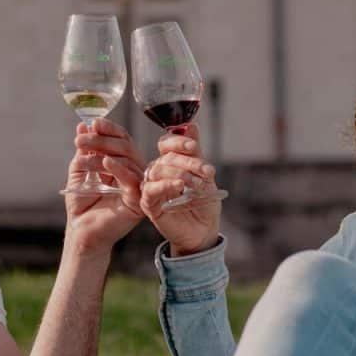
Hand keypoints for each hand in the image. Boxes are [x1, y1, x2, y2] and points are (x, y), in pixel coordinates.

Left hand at [64, 119, 145, 258]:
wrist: (80, 231)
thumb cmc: (82, 205)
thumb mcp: (80, 170)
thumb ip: (84, 150)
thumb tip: (83, 125)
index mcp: (123, 164)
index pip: (122, 139)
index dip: (109, 129)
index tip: (93, 123)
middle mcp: (133, 173)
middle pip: (126, 146)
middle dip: (102, 139)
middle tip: (80, 140)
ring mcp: (137, 186)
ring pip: (127, 159)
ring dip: (102, 152)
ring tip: (81, 155)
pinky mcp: (138, 201)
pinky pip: (132, 180)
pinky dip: (119, 168)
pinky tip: (105, 162)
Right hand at [140, 124, 220, 256]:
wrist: (204, 230)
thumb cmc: (203, 202)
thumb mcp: (203, 174)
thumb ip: (195, 151)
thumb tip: (191, 125)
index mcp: (169, 162)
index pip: (166, 143)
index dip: (179, 141)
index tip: (194, 147)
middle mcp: (158, 172)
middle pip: (166, 157)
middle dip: (189, 162)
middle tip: (207, 172)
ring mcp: (151, 187)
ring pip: (159, 170)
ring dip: (181, 173)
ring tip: (198, 185)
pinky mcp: (148, 203)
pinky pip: (150, 189)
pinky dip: (165, 185)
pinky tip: (179, 186)